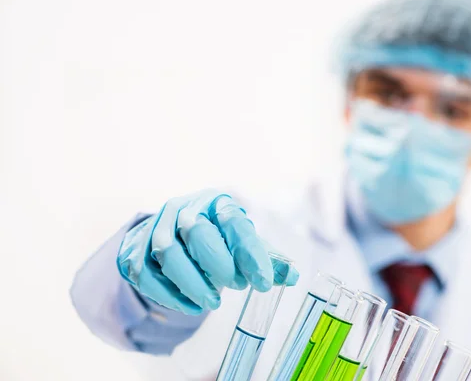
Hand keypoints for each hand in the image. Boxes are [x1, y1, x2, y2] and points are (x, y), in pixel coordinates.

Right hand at [117, 189, 298, 314]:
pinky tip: (191, 306)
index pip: (234, 224)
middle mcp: (184, 208)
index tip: (264, 282)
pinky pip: (148, 273)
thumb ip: (266, 259)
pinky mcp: (137, 249)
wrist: (171, 230)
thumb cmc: (216, 237)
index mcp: (216, 203)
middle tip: (236, 286)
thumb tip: (293, 276)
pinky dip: (170, 294)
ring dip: (193, 283)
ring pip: (168, 253)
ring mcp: (157, 226)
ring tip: (212, 303)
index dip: (250, 254)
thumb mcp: (242, 243)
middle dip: (219, 265)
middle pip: (198, 233)